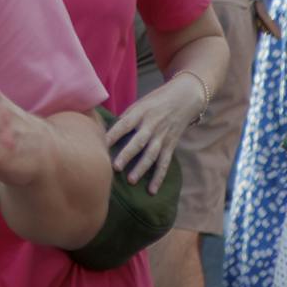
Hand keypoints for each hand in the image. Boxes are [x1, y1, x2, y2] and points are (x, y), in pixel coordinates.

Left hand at [107, 73, 205, 191]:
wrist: (185, 96)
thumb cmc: (156, 100)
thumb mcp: (140, 103)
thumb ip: (126, 118)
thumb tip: (106, 132)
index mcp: (141, 112)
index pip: (125, 124)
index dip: (113, 134)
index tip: (101, 144)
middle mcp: (152, 125)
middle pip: (139, 141)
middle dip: (127, 154)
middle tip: (115, 167)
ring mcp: (162, 136)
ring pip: (151, 154)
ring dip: (141, 168)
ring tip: (131, 180)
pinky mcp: (171, 145)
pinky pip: (164, 163)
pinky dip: (159, 177)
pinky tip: (152, 190)